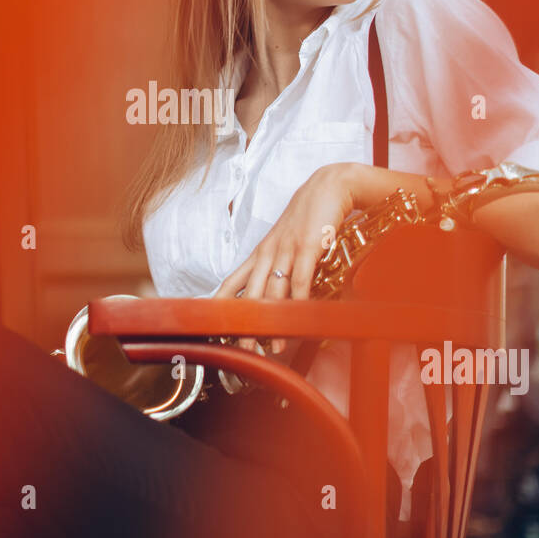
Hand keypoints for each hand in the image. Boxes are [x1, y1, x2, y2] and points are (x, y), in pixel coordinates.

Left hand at [214, 163, 355, 351]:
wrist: (327, 188)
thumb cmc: (307, 218)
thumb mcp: (286, 243)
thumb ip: (279, 268)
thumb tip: (276, 298)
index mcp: (260, 253)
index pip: (233, 282)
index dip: (220, 305)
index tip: (211, 326)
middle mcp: (268, 252)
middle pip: (250, 295)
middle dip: (245, 324)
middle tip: (243, 349)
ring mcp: (287, 249)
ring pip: (273, 291)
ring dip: (273, 322)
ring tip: (273, 346)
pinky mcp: (308, 245)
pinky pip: (301, 277)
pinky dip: (298, 299)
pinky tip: (297, 316)